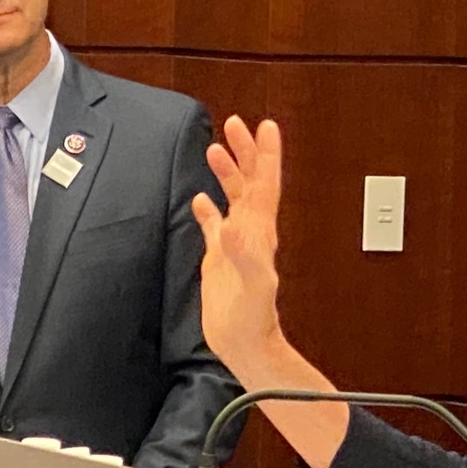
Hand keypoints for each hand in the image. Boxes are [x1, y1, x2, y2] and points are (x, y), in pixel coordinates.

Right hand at [189, 116, 284, 378]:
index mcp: (260, 232)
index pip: (265, 184)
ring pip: (232, 198)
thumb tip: (231, 226)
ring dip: (227, 173)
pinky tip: (200, 199)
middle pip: (249, 182)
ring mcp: (234, 244)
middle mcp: (250, 233)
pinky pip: (213, 225)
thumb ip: (242, 254)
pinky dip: (207, 209)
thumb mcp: (251, 285)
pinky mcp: (218, 259)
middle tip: (234, 123)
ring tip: (216, 149)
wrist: (244, 344)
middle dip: (244, 152)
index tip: (264, 125)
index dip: (266, 154)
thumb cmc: (253, 318)